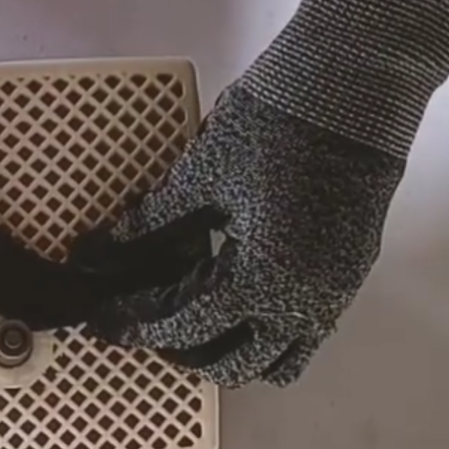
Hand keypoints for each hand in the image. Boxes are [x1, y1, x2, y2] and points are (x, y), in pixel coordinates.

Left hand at [80, 0, 448, 385]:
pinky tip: (233, 297)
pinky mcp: (346, 274)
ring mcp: (332, 295)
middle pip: (234, 364)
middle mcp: (302, 305)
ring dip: (230, 352)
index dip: (137, 327)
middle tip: (144, 323)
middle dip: (182, 352)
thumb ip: (148, 224)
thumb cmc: (270, 127)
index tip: (104, 323)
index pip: (186, 328)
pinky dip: (264, 332)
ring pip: (277, 360)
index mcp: (261, 283)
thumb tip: (96, 250)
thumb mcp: (199, 176)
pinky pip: (304, 333)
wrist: (352, 85)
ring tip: (190, 320)